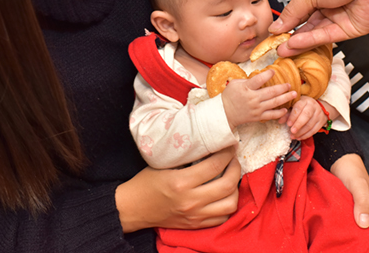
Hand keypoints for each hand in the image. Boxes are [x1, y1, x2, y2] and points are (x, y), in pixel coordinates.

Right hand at [116, 147, 240, 232]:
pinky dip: (228, 205)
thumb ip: (187, 156)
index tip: (229, 145)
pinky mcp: (195, 225)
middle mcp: (191, 201)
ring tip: (231, 177)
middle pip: (228, 184)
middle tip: (233, 158)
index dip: (227, 153)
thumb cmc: (146, 182)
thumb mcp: (163, 163)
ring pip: (230, 204)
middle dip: (236, 168)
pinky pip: (223, 218)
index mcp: (181, 182)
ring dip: (236, 188)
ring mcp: (194, 215)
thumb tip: (209, 143)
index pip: (215, 165)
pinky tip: (225, 194)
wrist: (132, 208)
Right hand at [222, 69, 296, 127]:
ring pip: (274, 103)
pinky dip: (279, 113)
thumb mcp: (235, 83)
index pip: (259, 80)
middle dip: (282, 88)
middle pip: (271, 92)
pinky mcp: (258, 117)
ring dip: (285, 98)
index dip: (267, 75)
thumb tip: (260, 76)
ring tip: (294, 94)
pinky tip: (286, 109)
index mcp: (246, 88)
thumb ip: (247, 80)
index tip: (273, 71)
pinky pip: (271, 115)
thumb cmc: (229, 96)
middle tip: (289, 84)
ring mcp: (257, 108)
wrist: (225, 113)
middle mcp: (253, 98)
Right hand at [268, 0, 368, 56]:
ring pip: (316, 34)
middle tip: (275, 47)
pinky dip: (311, 41)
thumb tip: (277, 26)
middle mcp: (330, 7)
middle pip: (307, 26)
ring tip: (281, 50)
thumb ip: (293, 11)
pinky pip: (327, 37)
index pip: (299, 12)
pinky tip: (295, 44)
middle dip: (290, 37)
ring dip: (298, 43)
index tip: (273, 34)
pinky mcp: (350, 31)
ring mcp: (340, 20)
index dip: (286, 23)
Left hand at [282, 97, 331, 139]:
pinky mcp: (321, 122)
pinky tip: (299, 138)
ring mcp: (318, 114)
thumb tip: (280, 121)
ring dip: (301, 132)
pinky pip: (314, 130)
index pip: (299, 107)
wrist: (317, 107)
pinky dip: (306, 135)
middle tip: (292, 131)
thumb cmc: (302, 107)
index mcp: (305, 101)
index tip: (288, 124)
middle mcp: (313, 106)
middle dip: (298, 125)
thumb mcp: (294, 106)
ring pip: (310, 124)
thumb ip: (287, 113)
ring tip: (293, 136)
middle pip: (306, 116)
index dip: (293, 116)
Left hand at [331, 154, 368, 252]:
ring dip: (358, 245)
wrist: (340, 159)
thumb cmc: (352, 171)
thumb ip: (363, 202)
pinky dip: (348, 237)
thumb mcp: (358, 185)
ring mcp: (359, 215)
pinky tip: (339, 243)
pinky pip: (351, 229)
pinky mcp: (348, 213)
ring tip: (348, 252)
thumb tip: (364, 225)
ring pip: (362, 236)